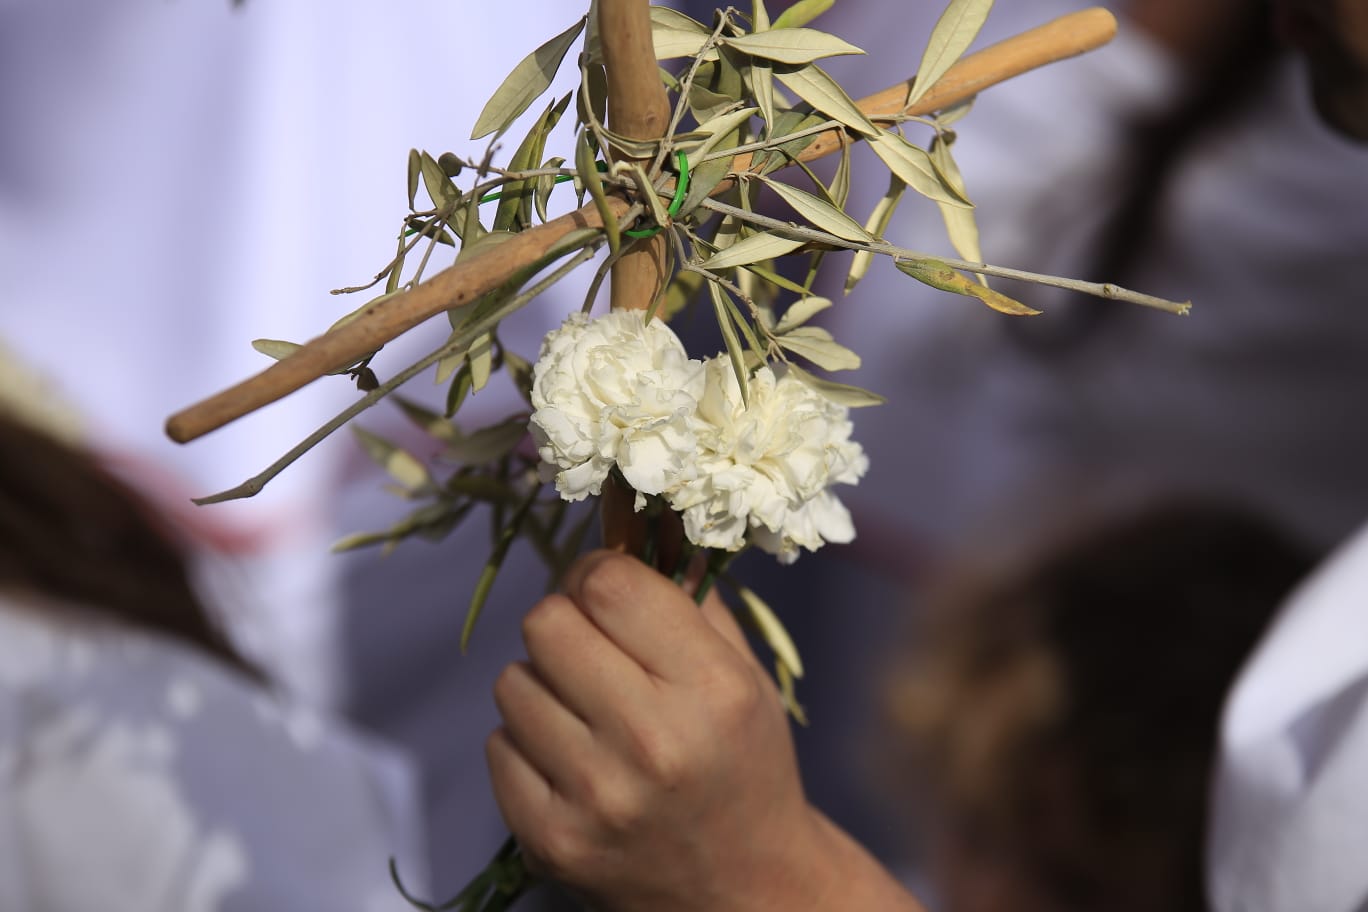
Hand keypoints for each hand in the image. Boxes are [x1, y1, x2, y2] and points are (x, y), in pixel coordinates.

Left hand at [487, 550, 914, 911]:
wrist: (745, 890)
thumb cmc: (744, 764)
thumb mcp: (742, 674)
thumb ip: (686, 595)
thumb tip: (628, 515)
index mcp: (710, 690)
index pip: (606, 584)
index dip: (596, 573)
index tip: (606, 590)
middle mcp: (651, 742)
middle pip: (545, 623)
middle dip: (565, 621)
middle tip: (592, 647)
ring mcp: (594, 797)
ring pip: (511, 681)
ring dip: (543, 683)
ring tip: (587, 710)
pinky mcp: (551, 840)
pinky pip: (497, 745)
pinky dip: (526, 741)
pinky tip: (570, 758)